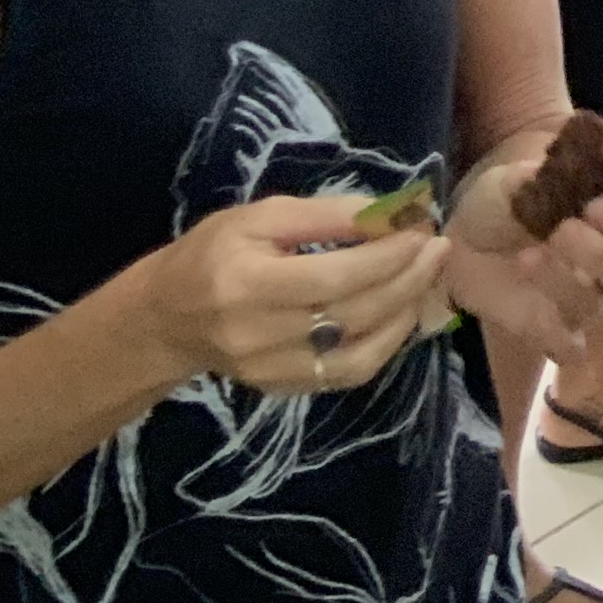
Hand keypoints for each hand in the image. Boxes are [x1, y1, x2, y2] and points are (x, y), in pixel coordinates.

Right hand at [147, 196, 448, 392]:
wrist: (165, 319)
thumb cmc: (212, 253)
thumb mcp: (259, 216)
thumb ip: (323, 215)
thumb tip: (387, 213)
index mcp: (246, 283)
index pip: (334, 275)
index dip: (387, 255)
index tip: (421, 229)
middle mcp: (259, 334)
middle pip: (353, 312)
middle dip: (407, 279)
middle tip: (437, 249)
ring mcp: (272, 369)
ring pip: (359, 349)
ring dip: (405, 312)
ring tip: (428, 277)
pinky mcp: (283, 388)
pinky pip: (349, 372)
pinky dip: (386, 344)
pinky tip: (402, 314)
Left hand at [440, 175, 602, 365]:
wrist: (460, 240)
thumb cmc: (500, 205)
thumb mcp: (516, 179)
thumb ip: (547, 178)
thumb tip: (572, 175)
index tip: (597, 204)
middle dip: (597, 250)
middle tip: (559, 230)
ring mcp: (582, 303)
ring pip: (596, 304)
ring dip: (562, 280)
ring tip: (525, 258)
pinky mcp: (551, 333)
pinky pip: (570, 348)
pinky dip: (553, 332)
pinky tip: (528, 308)